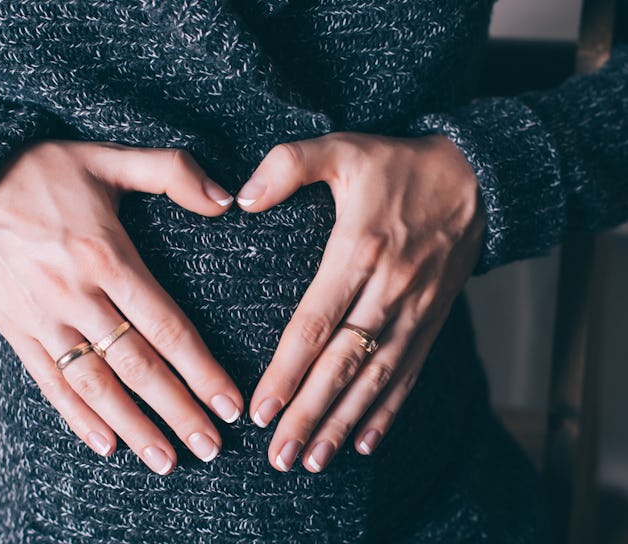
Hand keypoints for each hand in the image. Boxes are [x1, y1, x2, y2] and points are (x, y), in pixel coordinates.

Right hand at [0, 141, 243, 474]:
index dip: (201, 369)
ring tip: (166, 461)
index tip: (229, 403)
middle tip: (211, 447)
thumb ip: (170, 172)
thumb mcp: (107, 157)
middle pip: (137, 365)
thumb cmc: (41, 170)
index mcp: (106, 256)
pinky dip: (76, 417)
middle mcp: (76, 295)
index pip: (165, 326)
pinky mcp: (15, 330)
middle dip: (178, 410)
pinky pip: (49, 382)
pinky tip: (105, 444)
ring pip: (95, 384)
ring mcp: (42, 318)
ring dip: (133, 427)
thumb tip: (226, 201)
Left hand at [236, 132, 484, 471]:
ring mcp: (415, 310)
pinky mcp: (432, 320)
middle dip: (309, 414)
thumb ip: (288, 166)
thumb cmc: (395, 164)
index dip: (286, 371)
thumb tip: (240, 201)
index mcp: (359, 251)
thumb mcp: (340, 148)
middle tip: (279, 457)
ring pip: (375, 379)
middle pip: (343, 365)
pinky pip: (408, 373)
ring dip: (342, 423)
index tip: (260, 411)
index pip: (315, 324)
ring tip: (313, 461)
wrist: (475, 177)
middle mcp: (389, 289)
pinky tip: (364, 441)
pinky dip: (387, 411)